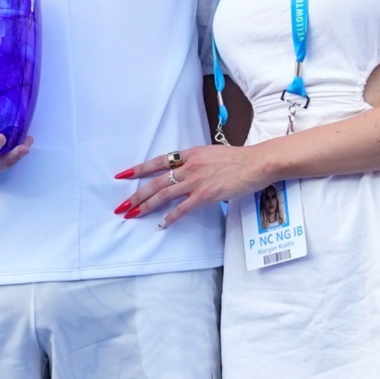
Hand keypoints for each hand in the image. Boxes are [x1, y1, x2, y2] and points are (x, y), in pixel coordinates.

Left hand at [116, 144, 265, 228]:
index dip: (139, 168)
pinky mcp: (205, 195)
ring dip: (146, 206)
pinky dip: (170, 218)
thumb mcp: (213, 154)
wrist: (257, 162)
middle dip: (136, 194)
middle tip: (122, 205)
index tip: (123, 175)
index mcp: (191, 153)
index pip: (158, 161)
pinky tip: (161, 225)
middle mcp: (189, 165)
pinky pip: (182, 209)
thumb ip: (198, 162)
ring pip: (163, 194)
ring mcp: (196, 180)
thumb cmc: (240, 159)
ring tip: (132, 214)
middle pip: (156, 181)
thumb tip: (188, 172)